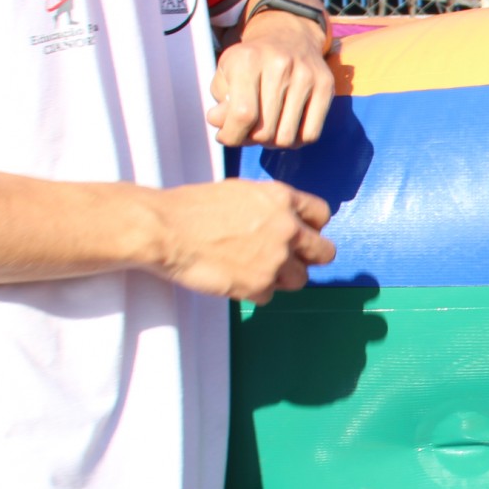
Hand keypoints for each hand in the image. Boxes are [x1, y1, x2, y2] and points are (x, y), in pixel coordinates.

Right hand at [152, 178, 334, 302]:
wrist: (165, 230)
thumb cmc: (192, 207)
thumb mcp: (239, 192)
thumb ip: (268, 207)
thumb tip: (283, 220)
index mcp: (281, 198)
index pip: (321, 214)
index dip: (311, 227)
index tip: (302, 234)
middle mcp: (286, 228)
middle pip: (324, 253)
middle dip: (308, 257)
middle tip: (289, 260)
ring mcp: (276, 259)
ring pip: (300, 279)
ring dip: (282, 277)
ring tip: (254, 269)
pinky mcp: (260, 285)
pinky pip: (269, 295)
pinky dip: (254, 291)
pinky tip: (233, 278)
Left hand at [208, 11, 334, 149]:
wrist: (289, 36)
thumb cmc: (252, 60)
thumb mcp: (226, 71)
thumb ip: (220, 100)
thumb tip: (222, 125)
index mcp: (247, 60)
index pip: (242, 114)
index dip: (232, 135)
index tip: (226, 137)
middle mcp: (279, 66)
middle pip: (265, 129)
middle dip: (251, 139)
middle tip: (248, 132)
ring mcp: (306, 77)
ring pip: (287, 136)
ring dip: (273, 142)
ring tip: (267, 130)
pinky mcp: (326, 86)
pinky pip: (310, 134)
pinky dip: (296, 141)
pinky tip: (286, 129)